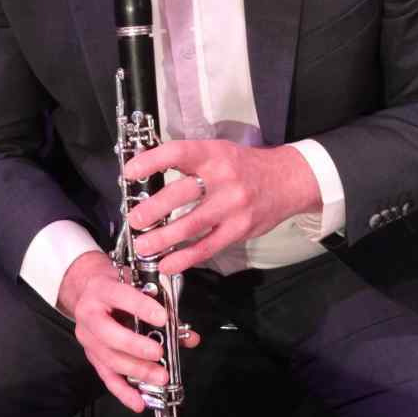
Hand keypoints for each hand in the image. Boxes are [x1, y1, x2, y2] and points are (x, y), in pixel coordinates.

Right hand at [58, 251, 199, 411]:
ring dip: (137, 371)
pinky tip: (139, 401)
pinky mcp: (91, 356)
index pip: (121, 297)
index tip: (162, 317)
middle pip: (110, 335)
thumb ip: (162, 306)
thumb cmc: (114, 283)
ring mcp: (88, 338)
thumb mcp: (135, 282)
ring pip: (110, 359)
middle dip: (137, 347)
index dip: (142, 307)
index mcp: (101, 289)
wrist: (86, 288)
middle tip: (159, 352)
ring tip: (160, 377)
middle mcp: (89, 314)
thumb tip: (188, 336)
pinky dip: (123, 392)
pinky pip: (107, 377)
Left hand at [124, 140, 320, 275]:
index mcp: (213, 153)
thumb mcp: (219, 152)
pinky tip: (168, 264)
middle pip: (181, 194)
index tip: (130, 172)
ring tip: (142, 246)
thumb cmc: (244, 166)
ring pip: (191, 225)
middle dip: (153, 209)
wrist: (287, 181)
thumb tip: (149, 175)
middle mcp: (223, 178)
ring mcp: (232, 206)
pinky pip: (207, 247)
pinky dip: (185, 258)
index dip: (151, 161)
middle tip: (134, 220)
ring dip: (162, 239)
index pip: (178, 153)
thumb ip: (189, 162)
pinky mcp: (239, 230)